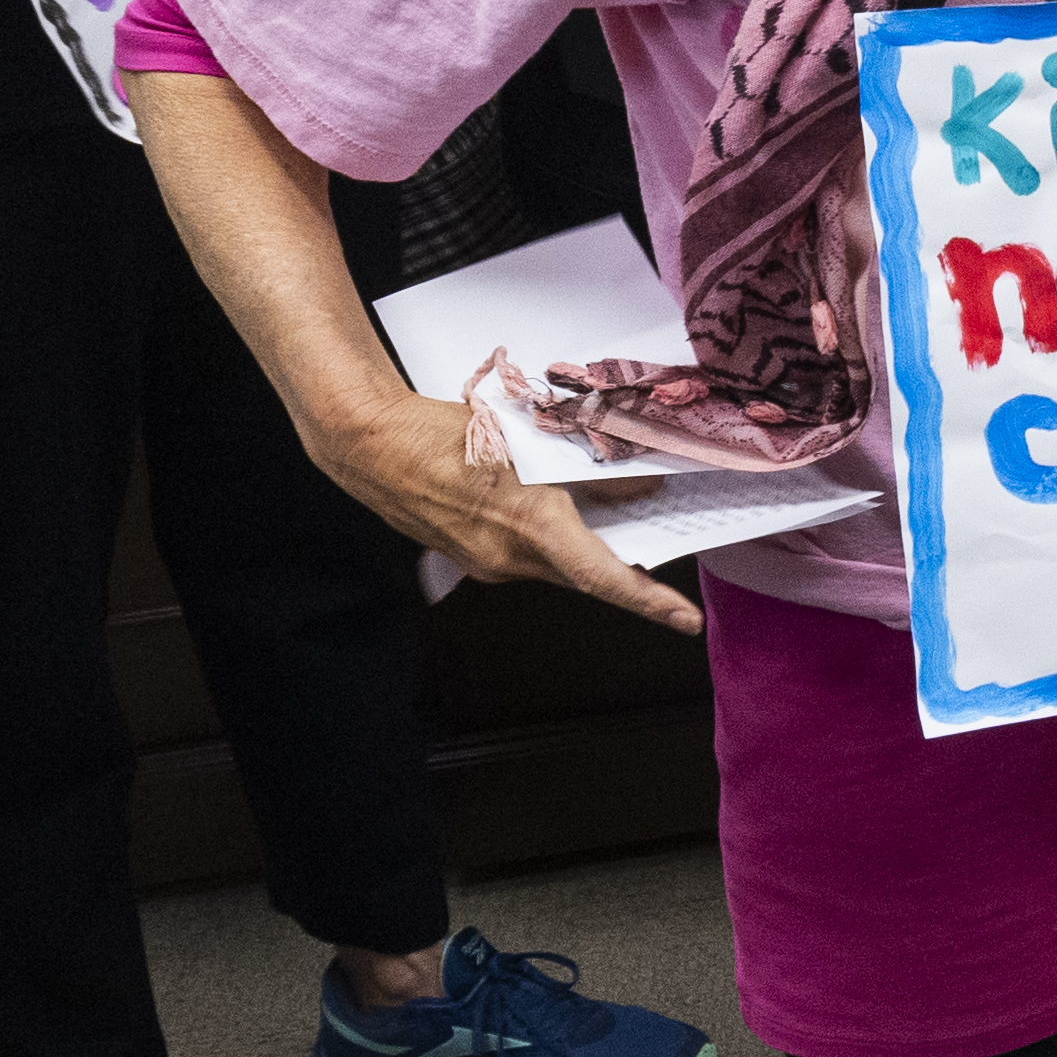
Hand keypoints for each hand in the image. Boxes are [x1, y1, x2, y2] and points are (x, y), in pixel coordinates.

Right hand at [290, 368, 702, 637]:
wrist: (370, 446)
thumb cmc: (442, 435)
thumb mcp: (529, 443)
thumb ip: (592, 470)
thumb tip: (642, 487)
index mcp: (529, 528)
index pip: (603, 576)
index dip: (650, 602)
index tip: (686, 620)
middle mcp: (509, 560)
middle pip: (584, 571)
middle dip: (623, 565)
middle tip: (660, 543)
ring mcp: (488, 565)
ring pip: (556, 562)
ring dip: (585, 543)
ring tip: (610, 509)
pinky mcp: (472, 560)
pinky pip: (527, 557)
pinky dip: (552, 538)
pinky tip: (555, 507)